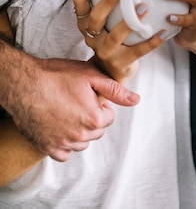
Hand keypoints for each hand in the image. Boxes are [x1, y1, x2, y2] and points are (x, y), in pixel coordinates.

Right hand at [3, 52, 138, 161]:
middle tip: (78, 101)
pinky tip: (60, 128)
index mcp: (94, 118)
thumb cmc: (56, 76)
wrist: (25, 84)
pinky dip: (65, 144)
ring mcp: (63, 143)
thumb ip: (115, 90)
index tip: (89, 95)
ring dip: (80, 131)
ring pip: (82, 143)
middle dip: (92, 118)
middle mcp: (81, 136)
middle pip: (97, 131)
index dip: (100, 104)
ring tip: (68, 112)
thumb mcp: (90, 75)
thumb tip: (136, 100)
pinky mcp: (47, 148)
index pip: (109, 117)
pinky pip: (64, 154)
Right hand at [73, 0, 168, 82]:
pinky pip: (137, 52)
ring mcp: (105, 51)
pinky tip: (164, 31)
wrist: (113, 69)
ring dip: (130, 21)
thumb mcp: (109, 13)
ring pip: (114, 36)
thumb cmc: (113, 32)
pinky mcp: (121, 63)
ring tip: (145, 6)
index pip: (79, 1)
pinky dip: (151, 42)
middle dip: (108, 1)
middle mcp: (90, 36)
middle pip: (95, 17)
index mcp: (86, 21)